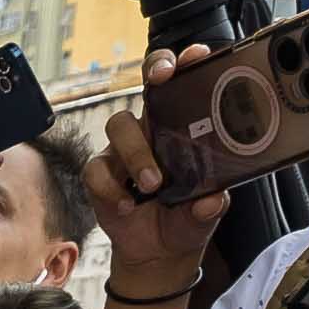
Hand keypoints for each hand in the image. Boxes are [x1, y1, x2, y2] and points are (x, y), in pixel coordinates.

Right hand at [88, 58, 225, 295]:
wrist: (159, 252)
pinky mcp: (100, 174)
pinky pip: (96, 170)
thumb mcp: (207, 212)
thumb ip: (211, 204)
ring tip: (153, 186)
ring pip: (119, 126)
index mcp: (183, 127)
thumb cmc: (186, 218)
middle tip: (161, 81)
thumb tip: (211, 200)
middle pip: (147, 82)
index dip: (186, 64)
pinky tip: (127, 206)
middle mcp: (152, 129)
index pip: (184, 86)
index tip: (195, 56)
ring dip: (136, 154)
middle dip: (153, 71)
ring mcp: (123, 148)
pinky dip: (111, 189)